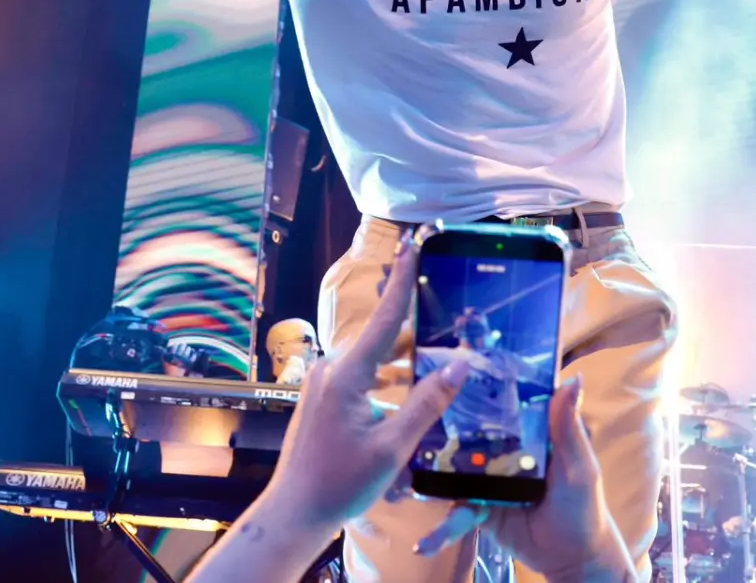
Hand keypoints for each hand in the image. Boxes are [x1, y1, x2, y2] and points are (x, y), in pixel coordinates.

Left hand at [187, 241, 468, 582]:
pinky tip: (407, 382)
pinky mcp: (323, 396)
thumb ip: (428, 402)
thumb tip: (461, 364)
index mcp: (346, 374)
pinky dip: (387, 372)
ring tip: (436, 345)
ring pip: (373, 356)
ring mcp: (323, 382)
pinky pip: (361, 373)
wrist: (295, 511)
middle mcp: (330, 369)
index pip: (385, 319)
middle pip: (382, 336)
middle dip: (414, 322)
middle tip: (444, 299)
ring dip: (402, 354)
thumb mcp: (393, 447)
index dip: (402, 281)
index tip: (411, 244)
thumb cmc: (340, 483)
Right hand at [415, 379, 633, 582]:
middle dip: (440, 422)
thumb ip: (568, 427)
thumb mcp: (579, 465)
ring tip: (401, 470)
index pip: (499, 402)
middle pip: (468, 431)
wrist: (572, 558)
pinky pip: (455, 513)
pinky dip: (439, 530)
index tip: (451, 364)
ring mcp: (486, 479)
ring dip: (428, 470)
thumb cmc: (583, 506)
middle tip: (410, 411)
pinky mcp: (478, 508)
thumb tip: (574, 378)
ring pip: (452, 469)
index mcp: (527, 433)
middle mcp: (502, 451)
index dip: (479, 383)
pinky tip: (421, 544)